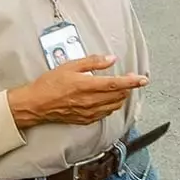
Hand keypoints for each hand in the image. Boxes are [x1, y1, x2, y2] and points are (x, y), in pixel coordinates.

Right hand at [6, 55, 148, 128]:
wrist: (36, 104)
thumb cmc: (49, 84)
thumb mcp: (70, 66)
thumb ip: (92, 62)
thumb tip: (110, 59)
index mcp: (87, 85)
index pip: (116, 83)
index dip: (132, 82)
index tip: (143, 79)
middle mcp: (90, 101)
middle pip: (118, 95)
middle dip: (128, 87)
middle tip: (131, 79)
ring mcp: (89, 112)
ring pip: (114, 105)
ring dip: (121, 96)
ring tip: (121, 88)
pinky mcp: (85, 119)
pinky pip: (105, 113)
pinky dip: (111, 105)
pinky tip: (109, 99)